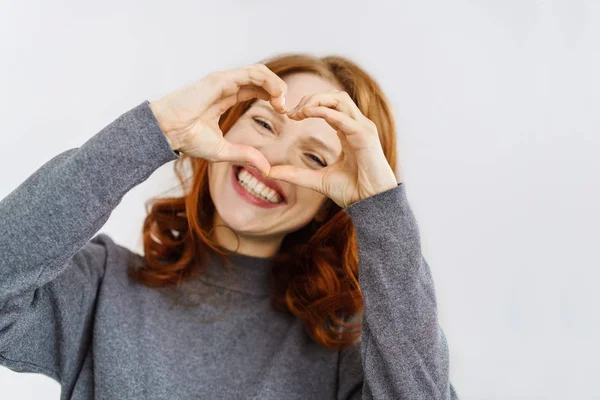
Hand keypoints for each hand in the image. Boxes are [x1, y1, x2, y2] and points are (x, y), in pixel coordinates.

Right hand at [148, 64, 287, 175]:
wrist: (167, 132)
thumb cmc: (187, 139)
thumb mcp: (223, 151)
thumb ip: (245, 155)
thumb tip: (266, 169)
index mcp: (225, 97)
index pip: (255, 89)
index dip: (272, 97)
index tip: (283, 113)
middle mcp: (225, 86)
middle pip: (260, 78)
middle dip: (278, 90)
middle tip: (286, 108)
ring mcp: (223, 80)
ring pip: (258, 71)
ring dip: (276, 83)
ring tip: (283, 101)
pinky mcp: (221, 79)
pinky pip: (250, 73)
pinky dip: (267, 80)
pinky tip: (277, 94)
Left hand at [266, 90, 398, 208]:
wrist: (371, 205)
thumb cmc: (352, 192)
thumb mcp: (316, 180)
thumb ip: (295, 173)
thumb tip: (269, 172)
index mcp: (348, 131)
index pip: (329, 105)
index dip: (308, 105)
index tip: (290, 116)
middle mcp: (357, 126)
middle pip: (334, 96)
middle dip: (311, 98)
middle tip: (291, 111)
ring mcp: (363, 128)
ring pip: (339, 99)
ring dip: (316, 100)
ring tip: (298, 111)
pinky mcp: (365, 136)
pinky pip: (343, 117)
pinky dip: (324, 111)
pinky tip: (307, 114)